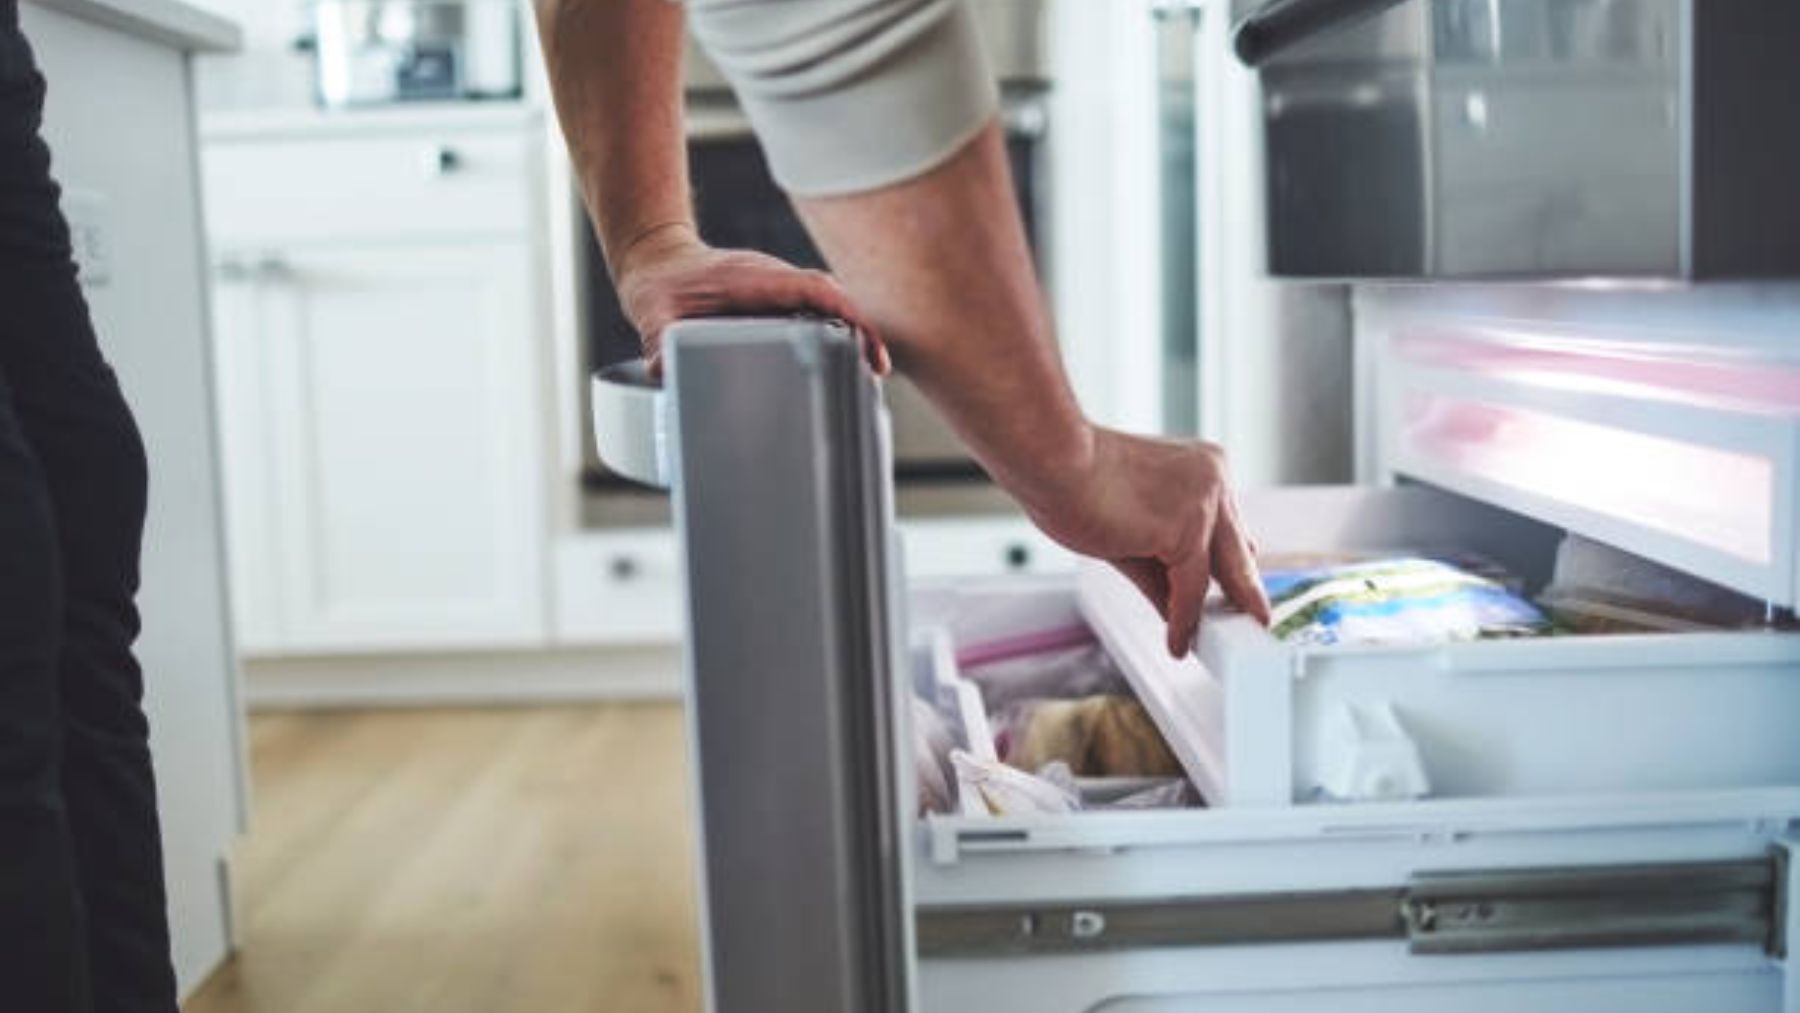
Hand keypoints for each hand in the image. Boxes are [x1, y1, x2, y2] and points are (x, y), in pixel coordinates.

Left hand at [613, 224, 887, 374]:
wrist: (658, 261)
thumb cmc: (661, 284)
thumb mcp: (652, 314)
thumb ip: (658, 342)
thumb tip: (663, 369)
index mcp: (752, 278)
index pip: (810, 287)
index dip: (842, 310)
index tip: (862, 337)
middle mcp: (773, 280)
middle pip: (831, 297)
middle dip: (860, 327)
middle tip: (877, 367)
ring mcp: (778, 290)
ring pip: (829, 304)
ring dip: (853, 331)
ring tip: (871, 370)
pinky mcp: (778, 301)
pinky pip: (817, 311)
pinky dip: (837, 332)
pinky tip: (846, 363)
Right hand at [1023, 428, 1271, 656]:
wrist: (1050, 459)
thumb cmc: (1073, 480)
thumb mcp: (1128, 530)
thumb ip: (1157, 570)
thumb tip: (1174, 609)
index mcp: (1200, 468)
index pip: (1228, 528)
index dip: (1230, 565)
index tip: (1230, 594)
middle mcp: (1212, 479)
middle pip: (1238, 551)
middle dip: (1243, 592)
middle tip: (1251, 623)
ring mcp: (1204, 502)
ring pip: (1222, 572)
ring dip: (1214, 613)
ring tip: (1213, 644)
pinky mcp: (1187, 529)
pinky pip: (1192, 588)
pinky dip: (1184, 619)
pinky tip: (1177, 641)